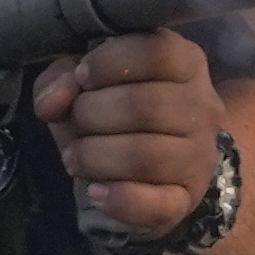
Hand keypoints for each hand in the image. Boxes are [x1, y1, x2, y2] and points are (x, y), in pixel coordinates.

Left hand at [32, 29, 225, 240]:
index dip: (109, 62)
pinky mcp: (185, 199)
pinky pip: (154, 203)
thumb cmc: (112, 114)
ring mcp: (198, 157)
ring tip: (75, 157)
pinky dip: (116, 198)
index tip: (82, 77)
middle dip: (92, 114)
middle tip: (76, 123)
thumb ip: (62, 78)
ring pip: (148, 156)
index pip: (158, 51)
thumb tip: (52, 102)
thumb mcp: (84, 83)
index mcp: (185, 64)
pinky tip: (95, 191)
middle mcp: (202, 108)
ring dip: (96, 156)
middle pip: (147, 105)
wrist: (145, 172)